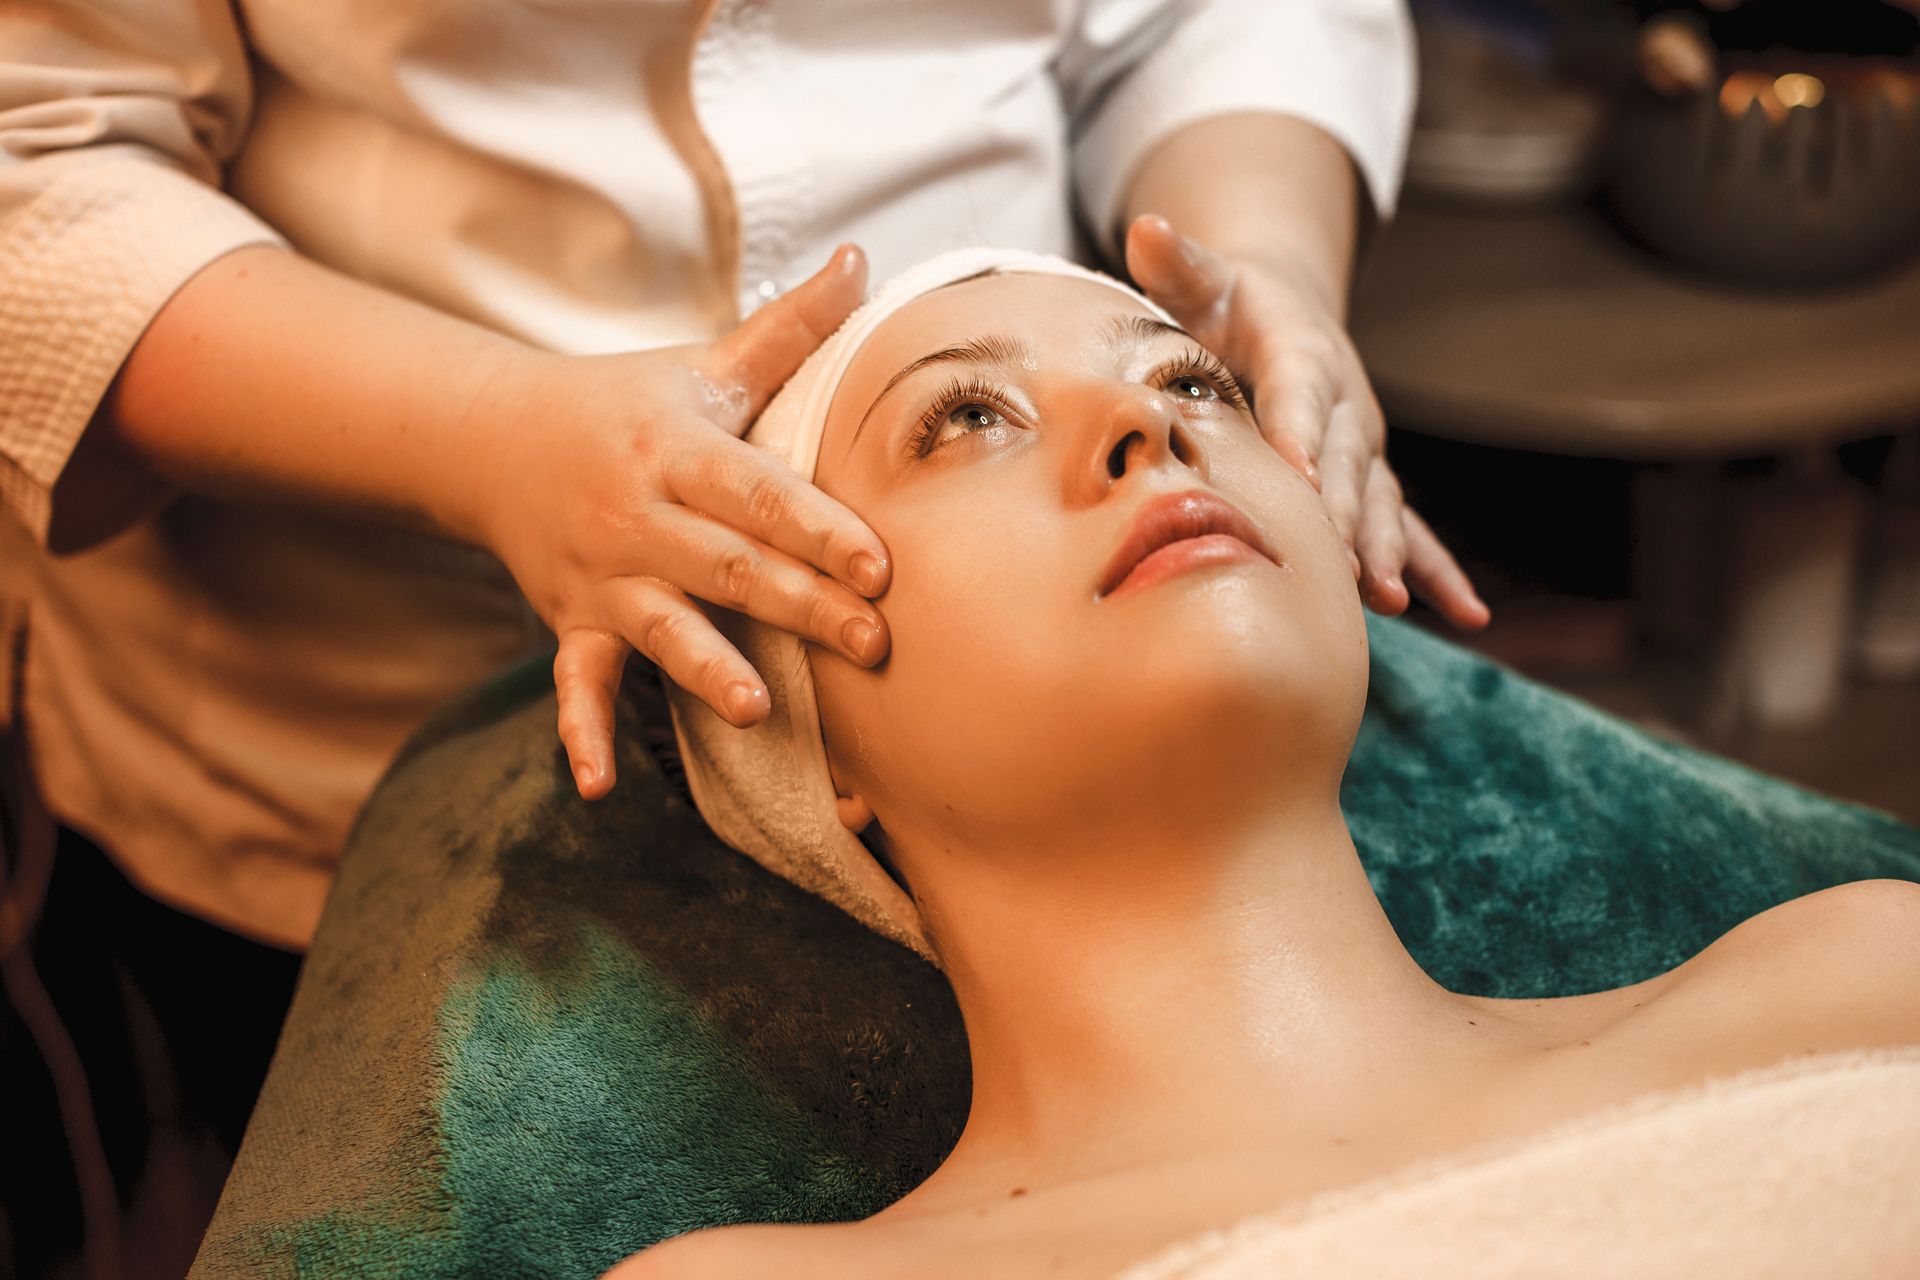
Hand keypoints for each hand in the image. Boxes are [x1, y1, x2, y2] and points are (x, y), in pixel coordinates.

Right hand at [470, 245, 888, 799]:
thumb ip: (789, 328)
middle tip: (872, 644)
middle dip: (799, 606)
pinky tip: (595, 786)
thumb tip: (864, 259)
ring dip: (702, 668)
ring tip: (754, 706)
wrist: (492, 436)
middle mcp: (639, 515)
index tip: (880, 563)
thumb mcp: (704, 364)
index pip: (758, 492)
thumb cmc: (627, 403)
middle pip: (727, 566)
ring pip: (659, 626)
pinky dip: (579, 732)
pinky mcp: (570, 621)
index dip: (818, 527)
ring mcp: (600, 575)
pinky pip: (573, 683)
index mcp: (679, 451)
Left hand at [1123, 215, 1488, 629]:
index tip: (1301, 476)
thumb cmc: (1227, 301)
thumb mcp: (1203, 276)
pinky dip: (1436, 569)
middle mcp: (1345, 405)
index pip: (1300, 397)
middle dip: (1344, 515)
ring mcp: (1363, 448)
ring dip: (1385, 550)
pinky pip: (1409, 529)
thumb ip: (1177, 262)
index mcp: (1303, 353)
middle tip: (1339, 566)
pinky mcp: (1369, 480)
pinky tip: (1468, 614)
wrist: (1279, 310)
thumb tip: (1146, 228)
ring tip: (1387, 596)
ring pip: (1379, 503)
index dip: (1302, 435)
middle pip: (1346, 464)